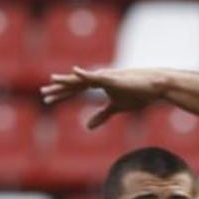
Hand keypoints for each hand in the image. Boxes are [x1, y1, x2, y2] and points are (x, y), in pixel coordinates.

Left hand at [40, 67, 168, 127]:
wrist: (155, 87)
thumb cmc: (138, 95)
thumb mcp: (116, 108)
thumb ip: (102, 115)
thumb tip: (87, 126)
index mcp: (99, 84)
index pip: (76, 89)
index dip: (62, 95)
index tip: (48, 99)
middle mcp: (99, 78)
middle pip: (74, 84)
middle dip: (59, 89)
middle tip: (43, 94)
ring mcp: (105, 77)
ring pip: (81, 79)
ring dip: (67, 81)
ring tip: (52, 80)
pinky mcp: (112, 78)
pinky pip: (96, 76)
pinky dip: (85, 74)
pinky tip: (75, 72)